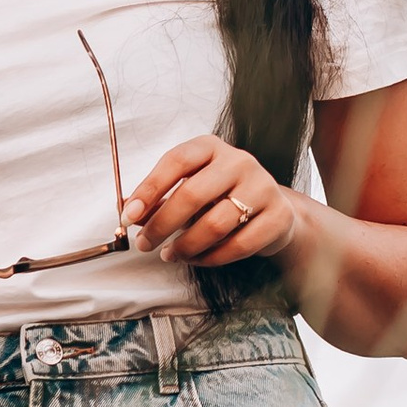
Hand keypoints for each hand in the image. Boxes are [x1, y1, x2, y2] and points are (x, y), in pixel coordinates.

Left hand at [123, 139, 301, 271]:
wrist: (274, 210)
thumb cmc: (221, 198)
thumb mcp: (190, 189)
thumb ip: (159, 200)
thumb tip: (128, 213)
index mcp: (212, 147)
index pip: (176, 161)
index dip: (149, 189)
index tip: (128, 215)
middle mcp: (239, 161)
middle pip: (193, 194)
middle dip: (162, 224)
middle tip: (145, 244)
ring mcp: (263, 187)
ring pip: (215, 224)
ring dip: (185, 246)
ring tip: (170, 255)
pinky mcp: (278, 216)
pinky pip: (238, 245)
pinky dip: (211, 258)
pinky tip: (197, 259)